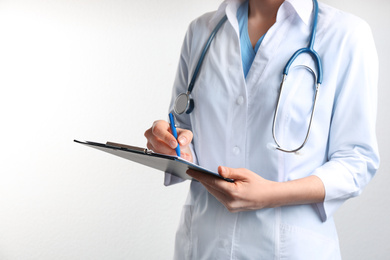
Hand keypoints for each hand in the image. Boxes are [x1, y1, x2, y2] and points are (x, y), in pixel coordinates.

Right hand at [144, 120, 193, 161]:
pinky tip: (177, 158)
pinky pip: (159, 156)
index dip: (166, 137)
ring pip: (158, 151)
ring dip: (170, 155)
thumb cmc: (177, 135)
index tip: (175, 144)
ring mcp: (150, 143)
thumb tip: (181, 141)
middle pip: (157, 143)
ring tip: (181, 156)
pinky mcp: (151, 151)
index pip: (158, 130)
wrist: (176, 143)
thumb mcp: (185, 133)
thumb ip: (186, 135)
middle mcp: (151, 134)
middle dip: (169, 149)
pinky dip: (169, 158)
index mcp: (158, 124)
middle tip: (179, 153)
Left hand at [187, 166, 324, 212]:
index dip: (200, 176)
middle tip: (193, 171)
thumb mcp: (245, 174)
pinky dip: (214, 189)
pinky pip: (219, 197)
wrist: (268, 197)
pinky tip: (212, 183)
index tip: (191, 171)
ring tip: (200, 175)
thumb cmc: (258, 183)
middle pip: (211, 188)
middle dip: (202, 179)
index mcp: (233, 192)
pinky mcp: (230, 208)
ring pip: (214, 193)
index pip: (212, 182)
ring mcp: (230, 206)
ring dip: (208, 185)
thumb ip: (230, 172)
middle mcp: (230, 202)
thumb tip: (218, 169)